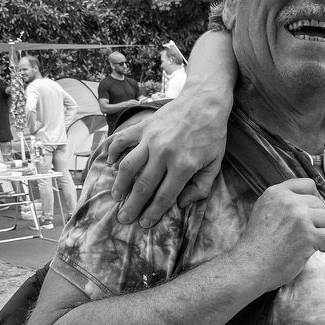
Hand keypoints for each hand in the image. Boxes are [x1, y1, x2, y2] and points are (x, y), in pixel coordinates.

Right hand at [102, 99, 228, 227]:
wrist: (205, 101)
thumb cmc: (212, 134)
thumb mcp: (215, 164)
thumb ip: (201, 187)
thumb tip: (181, 204)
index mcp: (184, 166)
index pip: (164, 196)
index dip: (153, 213)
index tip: (145, 223)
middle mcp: (164, 154)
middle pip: (143, 186)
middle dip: (132, 206)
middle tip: (124, 219)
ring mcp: (151, 139)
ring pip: (128, 166)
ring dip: (120, 184)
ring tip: (116, 196)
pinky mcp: (144, 126)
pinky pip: (123, 140)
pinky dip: (113, 151)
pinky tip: (109, 163)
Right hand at [234, 179, 324, 290]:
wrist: (249, 266)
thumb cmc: (257, 245)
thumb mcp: (263, 211)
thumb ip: (283, 203)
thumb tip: (309, 201)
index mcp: (276, 193)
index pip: (307, 184)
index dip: (313, 198)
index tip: (310, 212)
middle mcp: (288, 202)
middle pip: (319, 203)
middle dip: (317, 220)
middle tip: (306, 234)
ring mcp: (299, 218)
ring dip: (323, 231)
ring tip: (311, 242)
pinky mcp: (308, 236)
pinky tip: (317, 250)